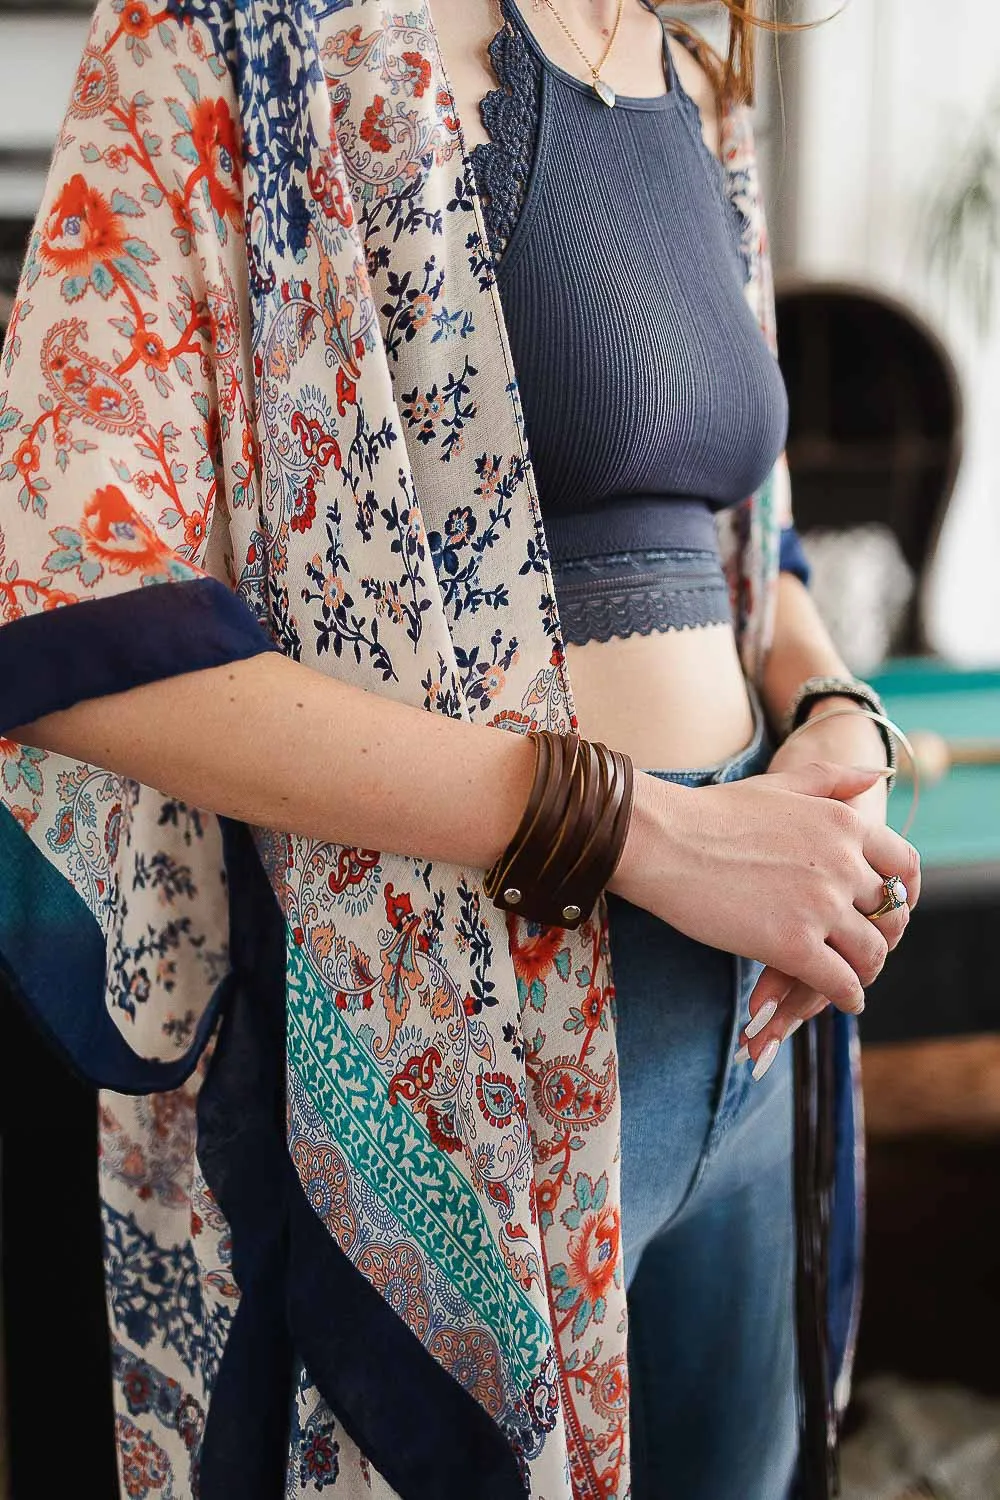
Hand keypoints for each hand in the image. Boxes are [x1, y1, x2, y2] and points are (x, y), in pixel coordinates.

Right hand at [736, 704, 918, 1070]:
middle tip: (865, 950)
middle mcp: (842, 865)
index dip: (903, 893)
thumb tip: (876, 775)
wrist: (663, 841)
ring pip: (871, 953)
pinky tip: (843, 1001)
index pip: (903, 866)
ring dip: (866, 971)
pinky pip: (840, 983)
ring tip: (853, 979)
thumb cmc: (711, 812)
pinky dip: (847, 997)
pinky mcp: (793, 945)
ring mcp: (820, 906)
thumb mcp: (780, 783)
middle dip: (882, 936)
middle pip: (889, 915)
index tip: (889, 910)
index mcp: (844, 824)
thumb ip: (833, 779)